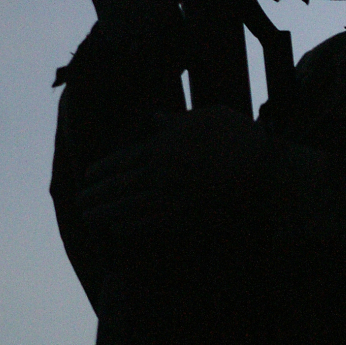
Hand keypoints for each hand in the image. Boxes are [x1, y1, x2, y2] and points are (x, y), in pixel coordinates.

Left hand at [75, 107, 259, 251]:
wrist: (266, 172)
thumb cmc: (239, 138)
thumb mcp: (206, 116)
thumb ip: (175, 120)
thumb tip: (152, 117)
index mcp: (163, 146)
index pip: (122, 159)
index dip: (102, 170)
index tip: (87, 176)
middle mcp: (161, 173)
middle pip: (119, 186)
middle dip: (96, 195)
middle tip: (79, 203)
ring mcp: (171, 198)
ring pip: (128, 207)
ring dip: (106, 213)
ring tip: (91, 218)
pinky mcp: (185, 217)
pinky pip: (149, 223)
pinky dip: (130, 226)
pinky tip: (119, 228)